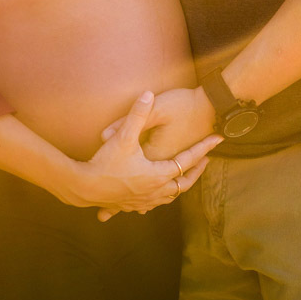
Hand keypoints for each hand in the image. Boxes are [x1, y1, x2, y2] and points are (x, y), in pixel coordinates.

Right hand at [69, 91, 220, 220]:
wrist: (84, 188)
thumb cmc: (105, 164)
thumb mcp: (123, 137)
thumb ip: (137, 115)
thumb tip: (147, 94)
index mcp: (158, 175)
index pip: (188, 160)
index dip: (204, 148)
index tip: (217, 140)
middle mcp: (155, 191)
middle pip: (183, 184)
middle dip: (196, 173)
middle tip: (205, 162)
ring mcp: (143, 201)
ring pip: (169, 197)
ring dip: (179, 186)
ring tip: (184, 177)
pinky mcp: (131, 205)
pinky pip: (152, 204)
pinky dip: (160, 198)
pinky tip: (157, 195)